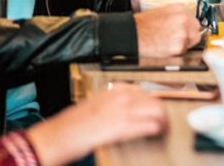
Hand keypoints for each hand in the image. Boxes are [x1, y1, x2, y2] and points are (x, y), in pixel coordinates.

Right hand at [27, 85, 167, 165]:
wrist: (60, 134)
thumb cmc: (74, 123)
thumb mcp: (97, 103)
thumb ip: (114, 101)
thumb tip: (131, 106)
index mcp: (115, 89)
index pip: (145, 91)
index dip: (154, 102)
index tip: (157, 109)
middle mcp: (121, 96)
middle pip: (154, 100)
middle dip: (161, 111)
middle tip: (163, 120)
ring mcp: (123, 110)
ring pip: (157, 111)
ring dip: (162, 120)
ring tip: (161, 128)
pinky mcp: (123, 126)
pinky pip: (150, 125)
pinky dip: (156, 130)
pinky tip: (155, 133)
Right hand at [134, 4, 202, 57]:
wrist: (133, 34)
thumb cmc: (142, 24)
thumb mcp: (162, 10)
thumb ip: (176, 15)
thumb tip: (185, 22)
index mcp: (180, 8)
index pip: (194, 18)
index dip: (189, 25)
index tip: (186, 29)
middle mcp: (184, 19)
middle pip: (196, 30)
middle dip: (190, 34)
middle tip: (178, 38)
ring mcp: (183, 33)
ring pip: (192, 41)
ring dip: (185, 43)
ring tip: (171, 43)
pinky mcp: (179, 46)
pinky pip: (184, 51)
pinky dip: (178, 51)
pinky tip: (167, 48)